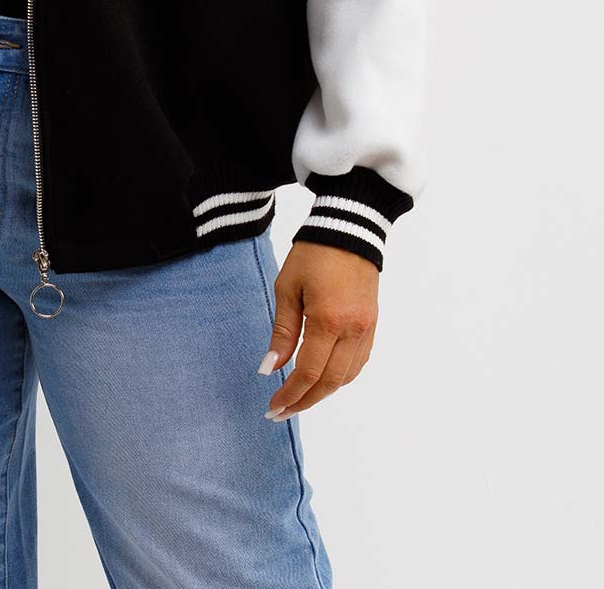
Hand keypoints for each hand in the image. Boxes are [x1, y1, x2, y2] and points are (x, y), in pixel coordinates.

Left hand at [257, 241, 378, 419]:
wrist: (349, 230)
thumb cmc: (313, 255)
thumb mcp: (288, 289)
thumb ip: (283, 331)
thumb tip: (270, 368)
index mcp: (328, 320)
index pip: (308, 372)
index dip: (290, 394)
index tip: (273, 407)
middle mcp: (353, 330)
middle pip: (329, 382)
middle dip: (304, 401)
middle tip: (282, 412)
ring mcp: (367, 329)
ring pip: (346, 376)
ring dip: (323, 392)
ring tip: (299, 398)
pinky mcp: (373, 326)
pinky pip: (358, 363)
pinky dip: (340, 376)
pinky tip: (323, 378)